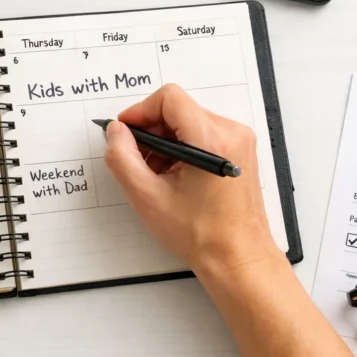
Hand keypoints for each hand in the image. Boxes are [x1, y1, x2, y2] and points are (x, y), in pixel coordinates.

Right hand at [103, 84, 281, 275]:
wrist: (238, 258)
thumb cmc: (203, 235)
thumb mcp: (148, 197)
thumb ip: (123, 158)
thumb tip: (116, 132)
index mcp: (211, 139)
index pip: (169, 98)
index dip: (141, 111)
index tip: (126, 132)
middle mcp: (231, 133)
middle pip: (179, 108)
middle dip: (153, 131)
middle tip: (139, 160)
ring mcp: (239, 141)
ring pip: (190, 121)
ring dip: (167, 141)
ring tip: (158, 174)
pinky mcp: (240, 151)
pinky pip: (204, 134)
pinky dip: (184, 147)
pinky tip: (176, 176)